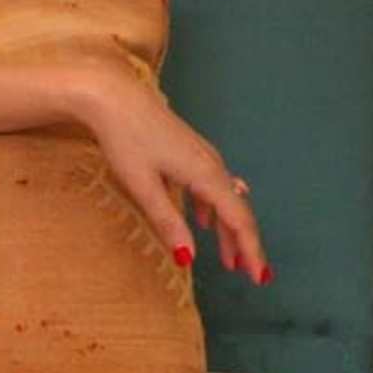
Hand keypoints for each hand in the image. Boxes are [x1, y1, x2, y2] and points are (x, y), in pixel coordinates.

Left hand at [75, 66, 269, 283]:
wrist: (113, 95)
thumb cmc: (125, 139)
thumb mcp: (143, 186)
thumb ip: (167, 222)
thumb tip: (187, 259)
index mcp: (206, 175)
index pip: (239, 219)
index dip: (252, 250)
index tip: (259, 277)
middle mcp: (212, 164)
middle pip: (236, 210)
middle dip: (244, 243)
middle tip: (248, 275)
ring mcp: (202, 154)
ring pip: (224, 198)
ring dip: (227, 229)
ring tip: (227, 257)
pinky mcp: (189, 149)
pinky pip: (211, 184)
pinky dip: (211, 208)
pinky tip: (202, 220)